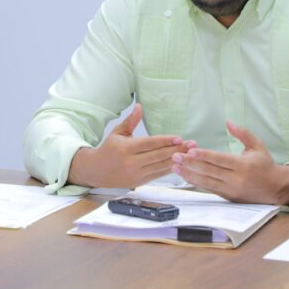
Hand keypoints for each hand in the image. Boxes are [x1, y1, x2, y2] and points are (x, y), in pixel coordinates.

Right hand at [68, 104, 193, 187]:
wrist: (96, 171)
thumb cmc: (108, 149)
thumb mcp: (117, 133)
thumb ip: (130, 121)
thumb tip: (140, 106)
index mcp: (125, 148)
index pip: (149, 143)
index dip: (165, 141)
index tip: (179, 137)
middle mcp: (131, 162)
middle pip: (158, 155)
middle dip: (177, 150)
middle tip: (192, 145)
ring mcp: (136, 174)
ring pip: (160, 166)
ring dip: (177, 160)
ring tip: (190, 154)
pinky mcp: (139, 182)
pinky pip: (158, 175)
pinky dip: (169, 169)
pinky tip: (180, 163)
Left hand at [171, 121, 288, 204]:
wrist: (277, 189)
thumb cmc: (266, 165)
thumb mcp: (258, 146)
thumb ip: (243, 133)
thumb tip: (228, 122)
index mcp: (244, 165)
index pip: (220, 160)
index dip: (204, 156)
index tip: (190, 151)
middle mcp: (237, 179)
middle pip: (210, 171)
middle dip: (190, 164)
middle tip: (175, 157)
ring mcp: (231, 190)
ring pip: (207, 182)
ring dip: (189, 174)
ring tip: (174, 167)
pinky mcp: (228, 197)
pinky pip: (209, 189)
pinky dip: (196, 182)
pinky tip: (185, 176)